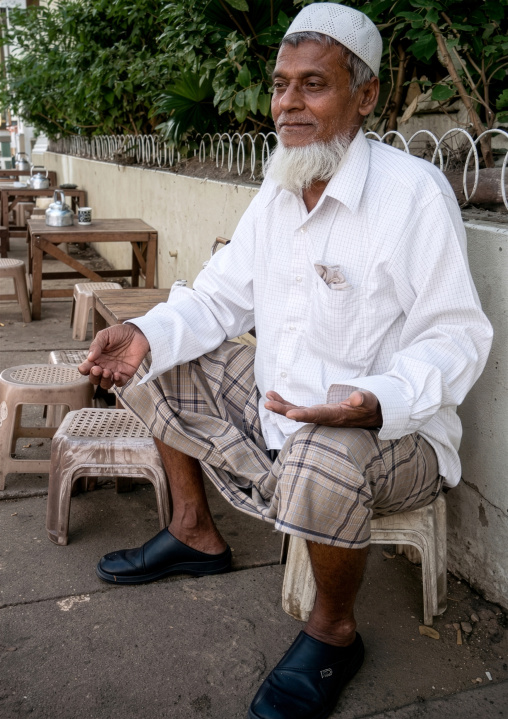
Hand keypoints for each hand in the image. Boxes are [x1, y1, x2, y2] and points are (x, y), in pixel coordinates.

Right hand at [78, 323, 149, 388]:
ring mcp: (115, 371)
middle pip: (95, 379)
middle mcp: (104, 366)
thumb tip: (89, 358)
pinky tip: (117, 375)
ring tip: (106, 372)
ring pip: (106, 383)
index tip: (85, 368)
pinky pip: (120, 383)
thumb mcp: (105, 335)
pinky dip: (117, 382)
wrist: (137, 333)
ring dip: (104, 381)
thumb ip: (96, 345)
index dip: (84, 370)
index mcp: (96, 358)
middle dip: (94, 376)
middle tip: (97, 369)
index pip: (86, 368)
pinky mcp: (126, 373)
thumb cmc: (119, 333)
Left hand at [264, 390, 381, 428]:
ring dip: (281, 406)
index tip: (290, 414)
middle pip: (302, 415)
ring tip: (267, 398)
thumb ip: (362, 399)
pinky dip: (286, 403)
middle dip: (284, 410)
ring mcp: (319, 415)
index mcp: (336, 415)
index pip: (318, 415)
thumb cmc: (369, 406)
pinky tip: (274, 397)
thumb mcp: (369, 400)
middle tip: (268, 404)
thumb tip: (356, 397)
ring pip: (297, 412)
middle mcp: (325, 417)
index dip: (304, 415)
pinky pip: (298, 408)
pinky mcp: (317, 412)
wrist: (370, 414)